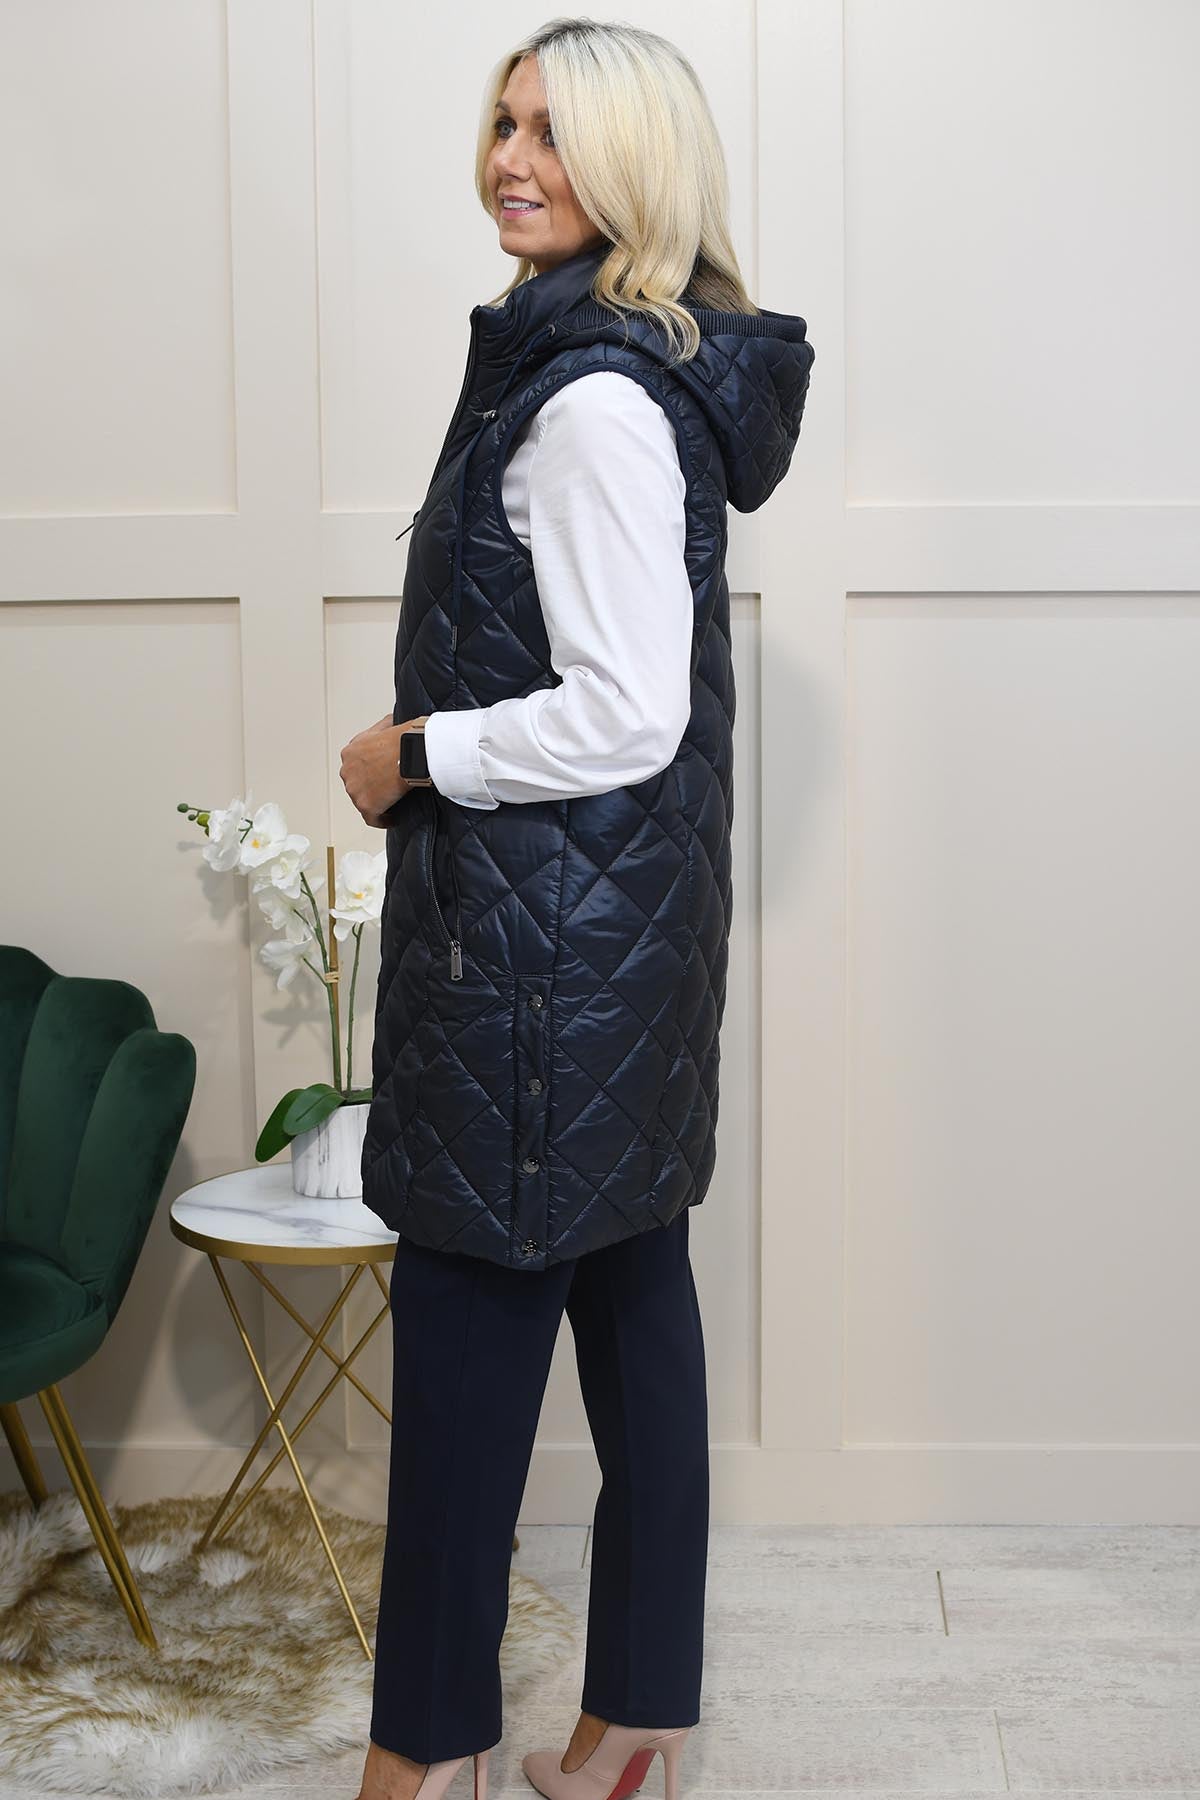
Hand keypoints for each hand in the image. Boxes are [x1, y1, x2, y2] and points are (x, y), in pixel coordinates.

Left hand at [340, 712, 428, 828]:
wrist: (409, 752)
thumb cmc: (403, 739)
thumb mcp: (387, 723)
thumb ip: (383, 728)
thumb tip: (392, 726)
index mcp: (350, 752)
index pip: (355, 766)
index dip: (368, 772)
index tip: (379, 775)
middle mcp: (347, 771)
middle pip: (356, 784)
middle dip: (370, 788)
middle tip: (387, 789)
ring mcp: (355, 789)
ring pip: (363, 801)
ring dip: (376, 803)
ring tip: (392, 803)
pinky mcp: (366, 805)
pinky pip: (372, 818)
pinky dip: (382, 820)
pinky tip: (392, 818)